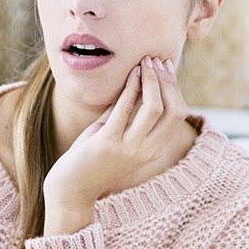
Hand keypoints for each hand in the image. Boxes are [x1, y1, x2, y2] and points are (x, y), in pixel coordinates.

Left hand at [42, 55, 188, 234]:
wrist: (70, 189)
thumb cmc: (91, 159)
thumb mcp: (114, 133)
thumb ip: (126, 113)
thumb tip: (134, 80)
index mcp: (153, 149)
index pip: (178, 114)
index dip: (175, 88)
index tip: (166, 66)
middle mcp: (146, 151)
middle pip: (173, 110)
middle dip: (168, 81)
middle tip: (157, 59)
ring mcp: (128, 148)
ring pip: (154, 108)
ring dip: (152, 79)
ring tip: (145, 61)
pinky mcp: (107, 143)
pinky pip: (124, 109)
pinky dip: (131, 87)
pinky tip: (131, 73)